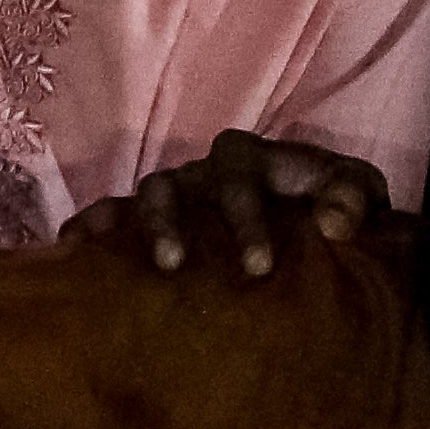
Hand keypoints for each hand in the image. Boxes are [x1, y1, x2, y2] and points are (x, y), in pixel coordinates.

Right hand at [58, 127, 387, 279]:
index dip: (244, 216)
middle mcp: (207, 172)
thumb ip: (353, 198)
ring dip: (140, 228)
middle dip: (175, 224)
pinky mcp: (156, 219)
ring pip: (145, 197)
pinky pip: (112, 214)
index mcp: (254, 160)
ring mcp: (179, 193)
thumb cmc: (335, 205)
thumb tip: (333, 226)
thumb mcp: (357, 193)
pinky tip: (72, 249)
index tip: (259, 267)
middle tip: (178, 267)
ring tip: (143, 268)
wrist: (326, 228)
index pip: (239, 174)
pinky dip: (92, 226)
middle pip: (177, 184)